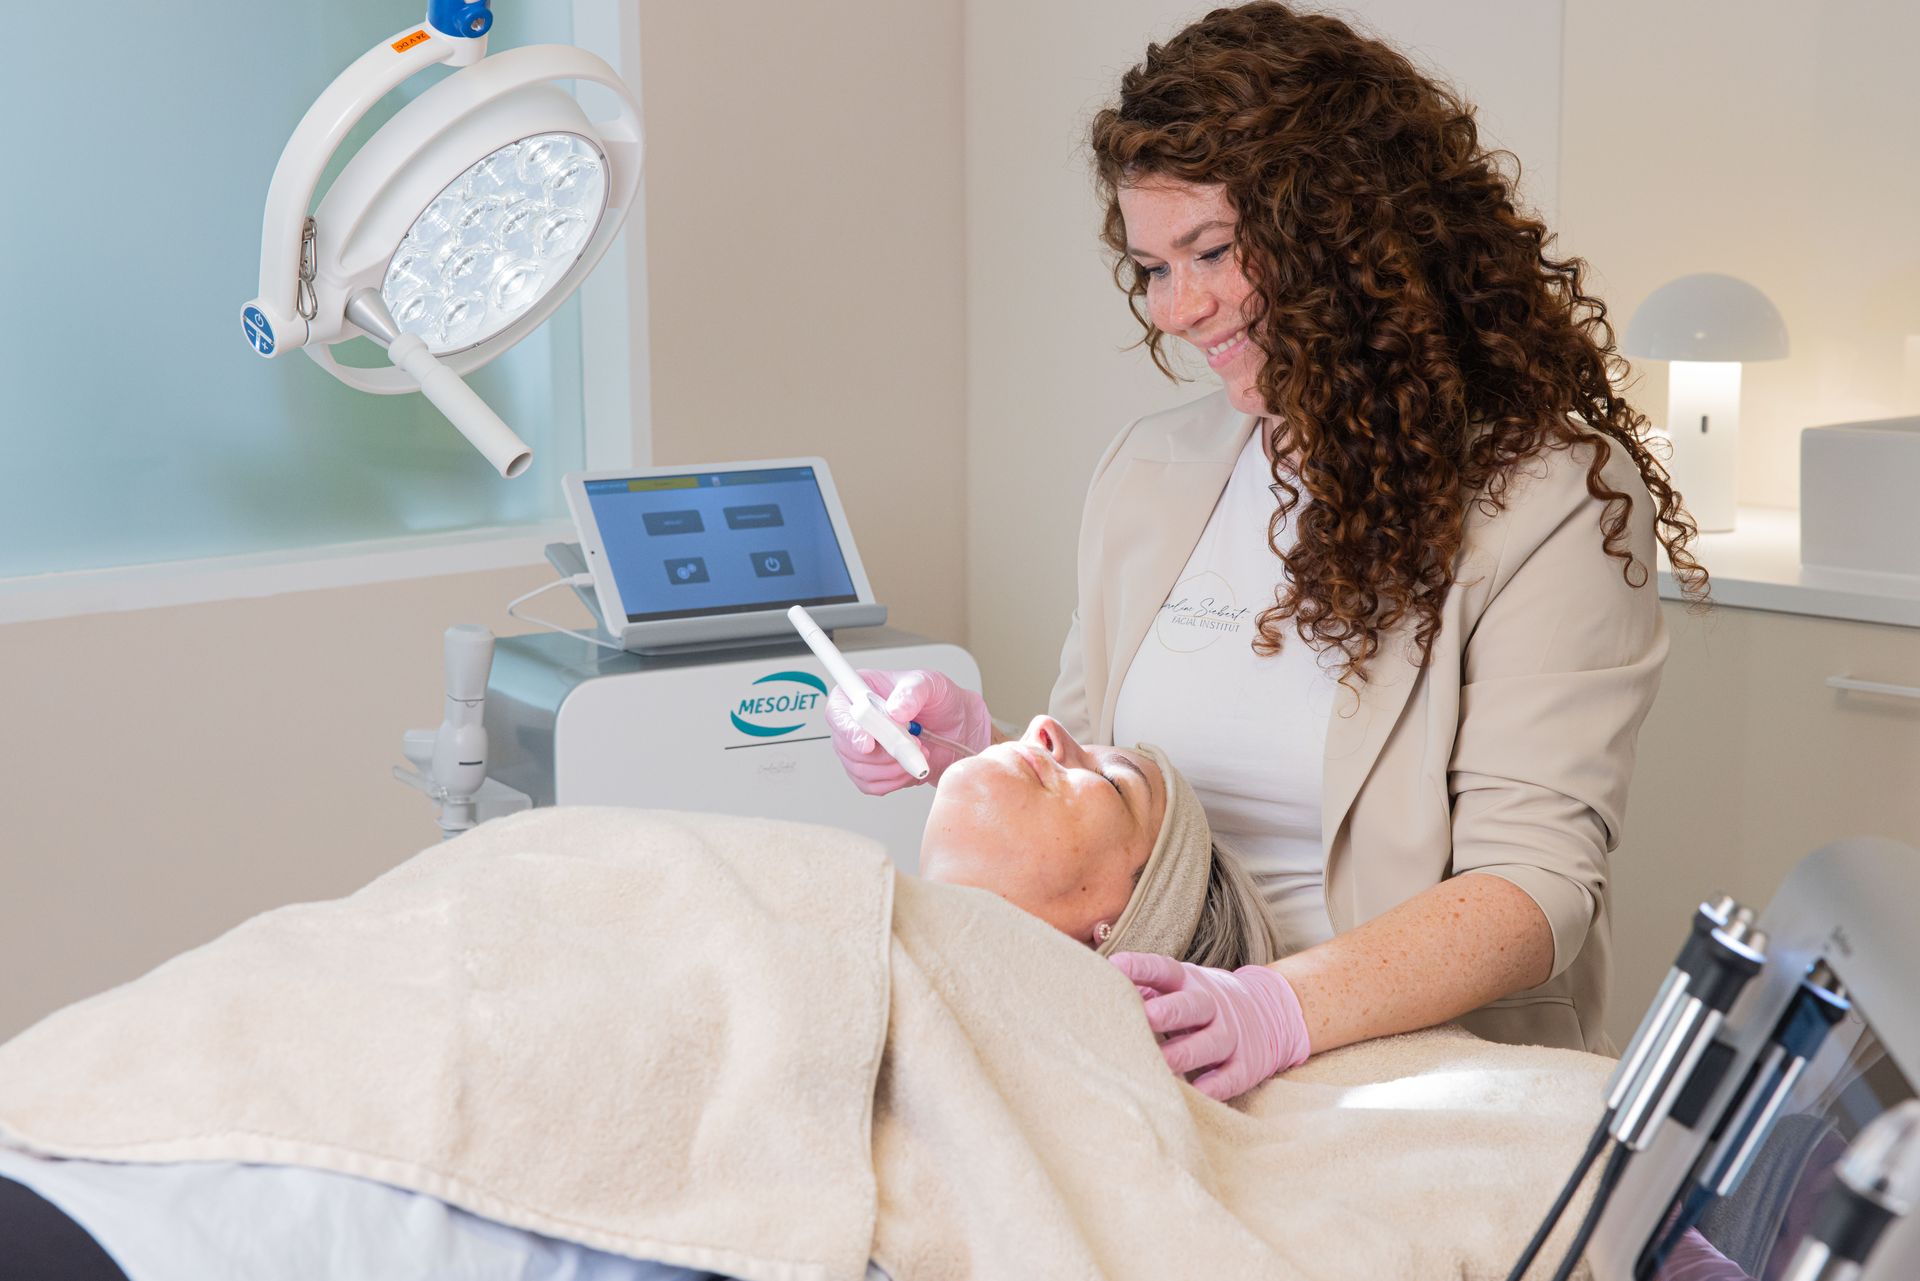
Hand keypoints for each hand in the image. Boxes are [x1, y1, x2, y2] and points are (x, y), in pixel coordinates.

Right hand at [825, 669, 990, 794]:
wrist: (957, 727)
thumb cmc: (939, 700)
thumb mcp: (931, 684)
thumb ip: (912, 692)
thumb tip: (894, 710)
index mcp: (860, 690)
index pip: (837, 710)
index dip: (848, 729)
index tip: (868, 743)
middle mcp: (855, 720)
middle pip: (846, 746)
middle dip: (883, 752)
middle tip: (912, 743)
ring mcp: (861, 748)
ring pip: (860, 769)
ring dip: (893, 767)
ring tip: (918, 752)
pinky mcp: (872, 770)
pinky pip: (872, 785)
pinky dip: (895, 780)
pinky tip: (911, 767)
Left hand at [1110, 952, 1311, 1101]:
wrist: (1270, 1012)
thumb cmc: (1201, 1002)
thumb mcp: (1178, 986)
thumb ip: (1143, 987)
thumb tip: (1095, 986)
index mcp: (1189, 982)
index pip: (1165, 969)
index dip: (1142, 967)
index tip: (1115, 965)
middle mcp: (1211, 1005)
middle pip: (1192, 1005)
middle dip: (1169, 1011)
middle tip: (1146, 1016)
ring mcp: (1231, 1034)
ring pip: (1210, 1043)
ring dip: (1185, 1053)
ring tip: (1161, 1063)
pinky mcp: (1245, 1065)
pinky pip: (1230, 1076)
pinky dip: (1214, 1085)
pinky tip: (1196, 1092)